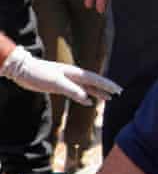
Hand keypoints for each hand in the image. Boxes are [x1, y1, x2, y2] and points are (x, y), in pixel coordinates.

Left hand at [0, 46, 121, 105]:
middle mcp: (74, 76)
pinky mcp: (61, 86)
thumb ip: (72, 90)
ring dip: (98, 93)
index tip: (118, 90)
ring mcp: (68, 80)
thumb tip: (87, 99)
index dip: (108, 85)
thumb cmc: (38, 74)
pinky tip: (89, 103)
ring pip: (88, 88)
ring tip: (109, 98)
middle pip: (95, 82)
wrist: (22, 70)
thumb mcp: (56, 83)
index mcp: (75, 73)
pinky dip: (86, 97)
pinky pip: (78, 92)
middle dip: (107, 88)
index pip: (96, 80)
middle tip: (119, 93)